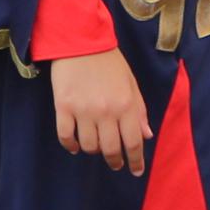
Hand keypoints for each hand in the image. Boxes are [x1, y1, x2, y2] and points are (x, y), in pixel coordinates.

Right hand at [51, 47, 153, 174]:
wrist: (80, 39)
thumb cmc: (109, 61)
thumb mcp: (131, 83)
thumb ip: (139, 110)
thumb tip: (146, 135)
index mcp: (126, 105)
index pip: (134, 142)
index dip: (136, 160)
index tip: (135, 170)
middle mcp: (106, 111)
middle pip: (111, 149)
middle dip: (115, 161)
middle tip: (115, 163)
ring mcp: (83, 110)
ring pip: (88, 146)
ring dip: (93, 151)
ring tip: (95, 146)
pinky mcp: (63, 107)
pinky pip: (66, 136)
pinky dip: (70, 145)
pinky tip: (74, 146)